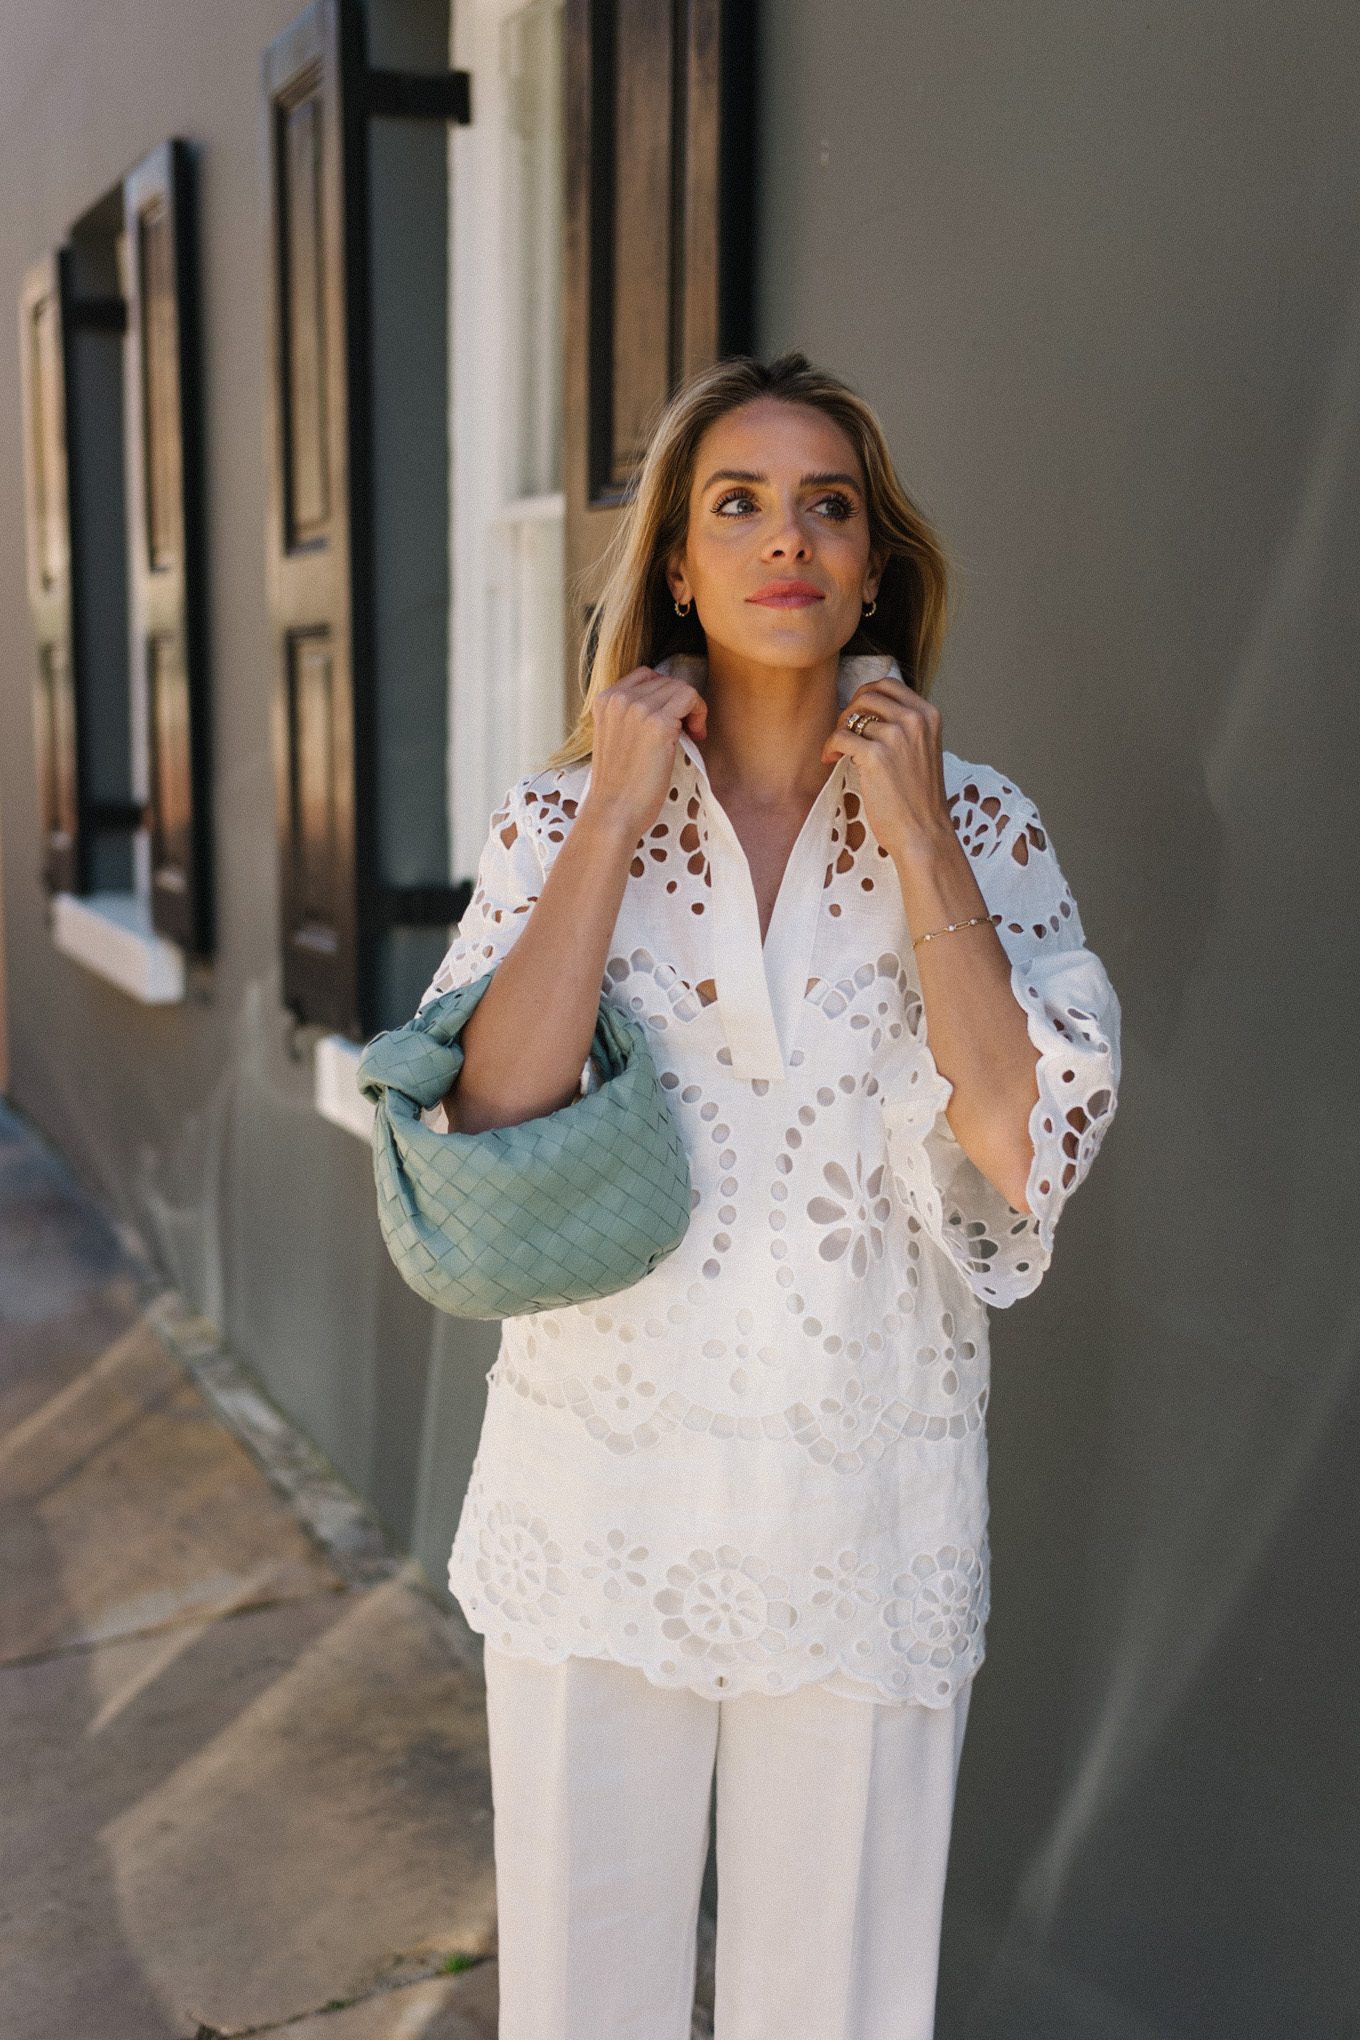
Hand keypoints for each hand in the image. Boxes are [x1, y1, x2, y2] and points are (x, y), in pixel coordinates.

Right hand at [587, 667, 707, 839]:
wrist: (614, 812)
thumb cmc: (618, 784)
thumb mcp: (615, 737)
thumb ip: (631, 714)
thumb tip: (668, 701)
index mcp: (604, 699)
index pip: (646, 675)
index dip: (665, 694)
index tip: (672, 718)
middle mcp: (619, 698)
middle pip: (666, 681)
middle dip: (681, 703)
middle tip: (687, 732)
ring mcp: (638, 709)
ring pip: (681, 688)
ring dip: (692, 709)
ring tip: (691, 735)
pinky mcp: (658, 724)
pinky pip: (690, 699)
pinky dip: (699, 714)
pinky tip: (696, 736)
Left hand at [821, 677, 952, 866]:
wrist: (924, 833)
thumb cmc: (920, 799)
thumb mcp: (924, 750)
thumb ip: (906, 727)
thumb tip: (870, 710)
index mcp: (929, 715)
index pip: (890, 685)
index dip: (866, 696)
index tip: (857, 713)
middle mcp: (915, 720)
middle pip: (868, 695)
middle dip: (850, 711)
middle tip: (844, 732)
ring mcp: (895, 736)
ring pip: (851, 717)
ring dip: (839, 732)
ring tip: (838, 751)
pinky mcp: (875, 756)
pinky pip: (840, 737)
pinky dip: (830, 747)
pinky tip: (830, 759)